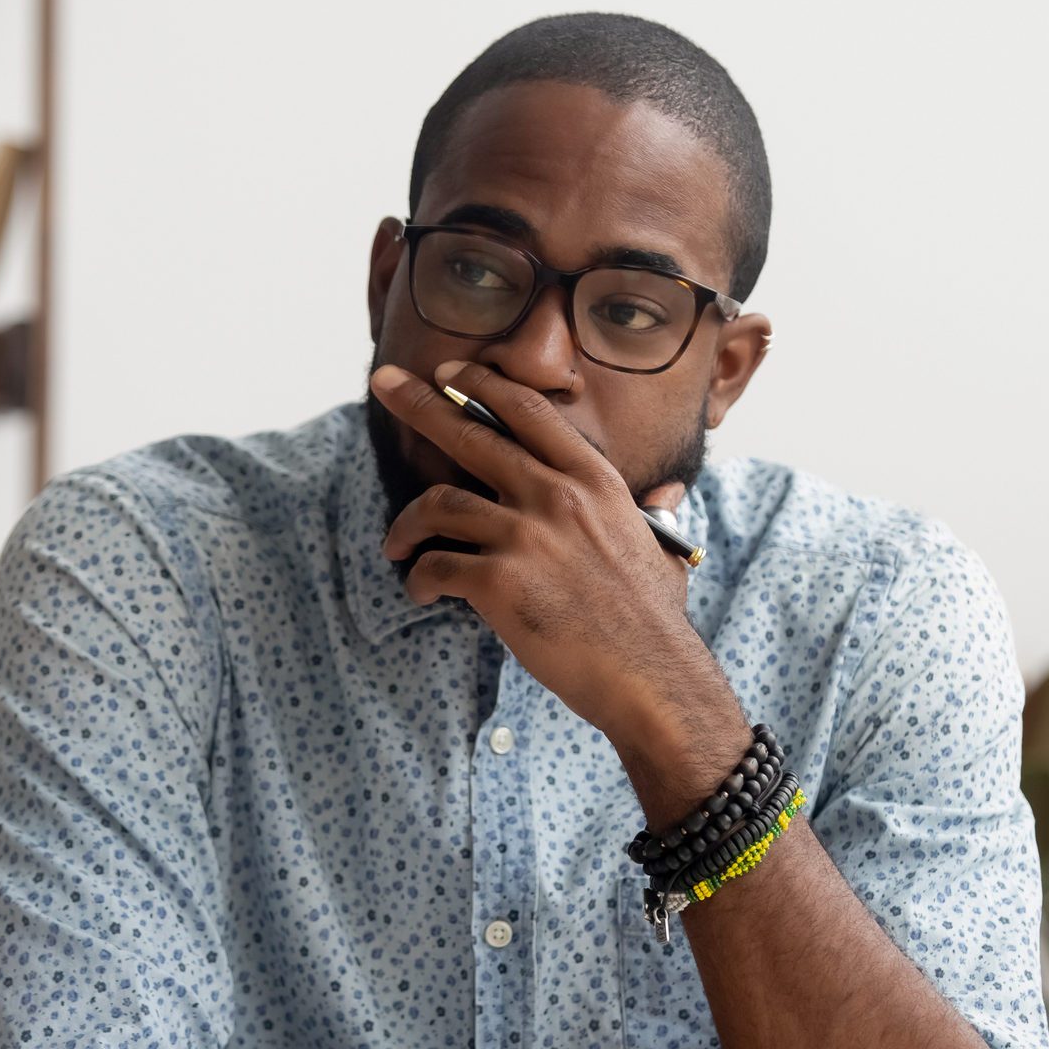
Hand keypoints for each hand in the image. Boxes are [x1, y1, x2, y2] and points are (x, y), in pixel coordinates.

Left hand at [369, 358, 714, 744]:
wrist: (651, 677)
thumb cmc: (653, 621)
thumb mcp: (657, 546)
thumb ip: (649, 513)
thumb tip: (665, 496)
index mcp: (593, 480)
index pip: (527, 411)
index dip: (482, 385)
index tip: (449, 372)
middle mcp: (555, 496)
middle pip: (469, 435)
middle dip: (418, 404)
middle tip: (383, 383)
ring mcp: (525, 537)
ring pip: (437, 504)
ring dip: (405, 524)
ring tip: (396, 545)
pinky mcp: (499, 583)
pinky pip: (434, 568)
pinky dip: (417, 579)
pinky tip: (419, 593)